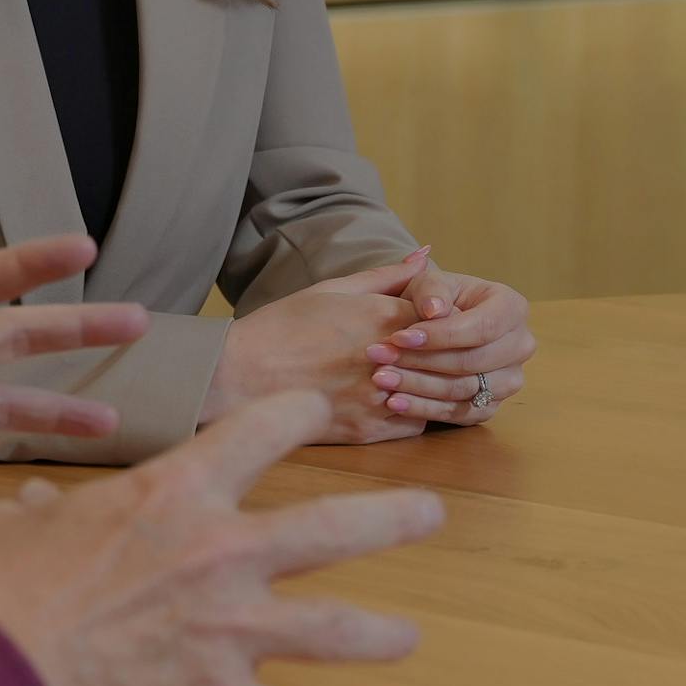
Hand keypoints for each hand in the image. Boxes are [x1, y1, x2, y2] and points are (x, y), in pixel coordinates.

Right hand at [0, 391, 438, 685]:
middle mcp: (223, 552)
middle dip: (390, 519)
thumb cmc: (1, 589)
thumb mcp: (11, 526)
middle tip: (430, 514)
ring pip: (333, 627)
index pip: (259, 431)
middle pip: (331, 528)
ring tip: (409, 639)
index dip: (294, 413)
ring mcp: (230, 628)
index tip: (315, 410)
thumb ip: (39, 513)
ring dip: (378, 634)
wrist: (1, 666)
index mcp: (177, 493)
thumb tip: (36, 507)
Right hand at [208, 248, 439, 443]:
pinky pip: (414, 424)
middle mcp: (388, 358)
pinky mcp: (368, 430)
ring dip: (429, 385)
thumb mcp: (333, 289)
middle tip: (434, 352)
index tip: (432, 323)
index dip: (442, 321)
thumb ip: (387, 275)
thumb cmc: (283, 327)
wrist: (240, 376)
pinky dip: (412, 413)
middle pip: (445, 357)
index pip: (443, 318)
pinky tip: (395, 401)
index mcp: (382, 317)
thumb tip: (427, 255)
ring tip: (415, 377)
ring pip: (434, 393)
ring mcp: (380, 396)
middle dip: (443, 354)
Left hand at [367, 251, 534, 427]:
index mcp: (512, 308)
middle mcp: (519, 346)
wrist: (437, 325)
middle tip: (380, 357)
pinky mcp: (490, 406)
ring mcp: (508, 380)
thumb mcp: (430, 284)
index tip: (398, 337)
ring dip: (418, 387)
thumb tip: (434, 311)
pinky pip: (459, 413)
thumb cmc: (435, 299)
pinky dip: (424, 409)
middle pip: (473, 362)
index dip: (441, 336)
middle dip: (422, 361)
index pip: (482, 327)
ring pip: (463, 390)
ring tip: (380, 379)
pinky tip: (393, 402)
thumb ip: (431, 291)